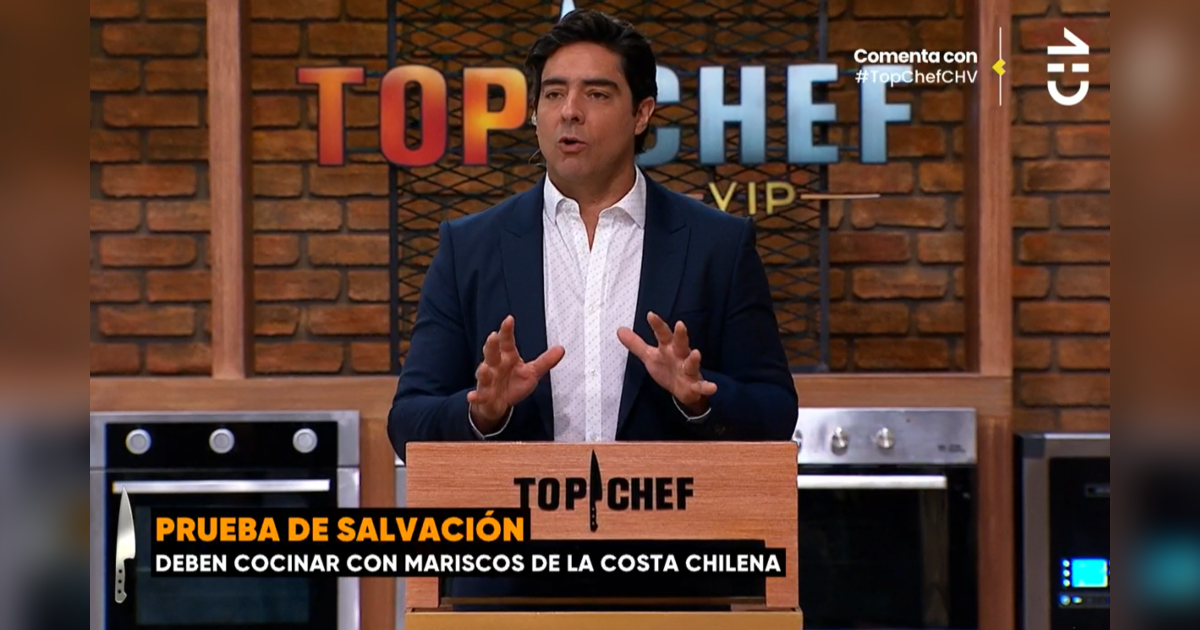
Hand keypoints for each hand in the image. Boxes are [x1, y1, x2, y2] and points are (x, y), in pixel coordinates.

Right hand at [467, 315, 564, 431]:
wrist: (498, 404)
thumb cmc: (513, 384)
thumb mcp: (532, 372)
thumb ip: (545, 361)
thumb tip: (561, 348)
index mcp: (507, 357)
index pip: (507, 341)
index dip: (507, 330)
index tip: (509, 319)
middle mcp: (495, 366)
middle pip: (492, 353)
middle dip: (492, 345)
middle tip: (493, 336)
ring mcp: (488, 381)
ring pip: (483, 374)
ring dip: (483, 371)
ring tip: (485, 367)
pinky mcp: (483, 396)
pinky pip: (478, 396)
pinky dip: (474, 396)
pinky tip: (471, 396)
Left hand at [617, 312, 716, 412]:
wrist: (684, 390)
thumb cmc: (667, 369)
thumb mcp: (649, 356)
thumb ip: (636, 344)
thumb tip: (619, 330)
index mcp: (668, 348)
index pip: (662, 334)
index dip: (657, 325)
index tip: (650, 315)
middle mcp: (680, 356)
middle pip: (680, 343)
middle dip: (680, 335)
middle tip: (680, 324)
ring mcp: (689, 370)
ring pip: (692, 363)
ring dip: (694, 359)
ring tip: (696, 353)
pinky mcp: (695, 385)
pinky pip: (702, 386)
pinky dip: (707, 387)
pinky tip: (712, 387)